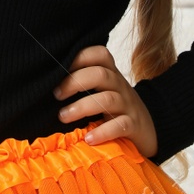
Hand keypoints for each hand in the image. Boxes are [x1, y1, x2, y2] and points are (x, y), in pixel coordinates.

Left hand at [53, 44, 158, 158]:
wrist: (150, 129)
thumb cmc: (114, 109)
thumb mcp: (101, 90)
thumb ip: (82, 83)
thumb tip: (43, 84)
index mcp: (110, 73)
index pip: (99, 54)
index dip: (79, 57)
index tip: (57, 69)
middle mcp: (120, 86)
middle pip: (100, 74)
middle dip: (74, 82)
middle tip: (56, 95)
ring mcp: (128, 105)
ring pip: (107, 99)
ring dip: (81, 107)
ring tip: (63, 117)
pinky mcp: (134, 125)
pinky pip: (120, 125)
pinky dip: (102, 131)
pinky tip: (88, 139)